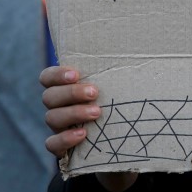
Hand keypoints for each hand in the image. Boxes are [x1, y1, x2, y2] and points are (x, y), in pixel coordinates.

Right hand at [40, 66, 137, 191]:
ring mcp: (58, 127)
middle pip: (49, 97)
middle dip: (71, 93)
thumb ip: (117, 69)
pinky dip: (65, 138)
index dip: (57, 75)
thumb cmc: (118, 102)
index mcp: (64, 88)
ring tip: (97, 113)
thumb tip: (145, 45)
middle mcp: (58, 106)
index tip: (76, 74)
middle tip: (95, 92)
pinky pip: (52, 144)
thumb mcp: (116, 85)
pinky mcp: (61, 146)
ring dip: (74, 113)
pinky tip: (83, 135)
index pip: (47, 77)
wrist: (120, 140)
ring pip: (51, 117)